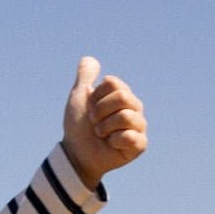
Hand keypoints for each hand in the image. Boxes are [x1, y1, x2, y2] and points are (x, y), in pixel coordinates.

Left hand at [62, 56, 146, 189]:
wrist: (75, 154)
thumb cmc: (78, 127)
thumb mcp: (78, 98)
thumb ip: (85, 77)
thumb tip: (88, 59)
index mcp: (123, 95)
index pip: (113, 83)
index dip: (96, 97)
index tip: (90, 108)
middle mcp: (134, 108)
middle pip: (122, 97)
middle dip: (100, 111)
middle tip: (94, 123)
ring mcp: (139, 126)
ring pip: (125, 116)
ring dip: (105, 127)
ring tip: (102, 135)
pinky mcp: (139, 144)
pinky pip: (130, 136)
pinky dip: (114, 141)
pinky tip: (111, 145)